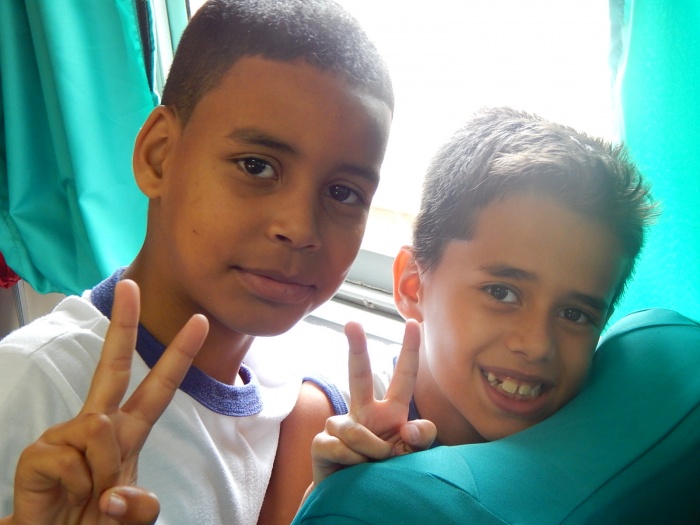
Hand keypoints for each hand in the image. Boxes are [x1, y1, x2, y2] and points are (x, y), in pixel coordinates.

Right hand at [7, 279, 208, 524]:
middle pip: (112, 368)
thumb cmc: (92, 523)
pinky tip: (66, 495)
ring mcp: (66, 434)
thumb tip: (116, 494)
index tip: (197, 321)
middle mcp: (98, 426)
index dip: (178, 355)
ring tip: (88, 497)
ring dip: (104, 473)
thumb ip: (138, 507)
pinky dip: (79, 486)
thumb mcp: (131, 517)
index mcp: (128, 432)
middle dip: (123, 324)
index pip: (157, 387)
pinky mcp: (40, 451)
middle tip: (130, 284)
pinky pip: (74, 459)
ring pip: (101, 429)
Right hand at [309, 319, 435, 487]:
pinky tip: (351, 470)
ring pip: (356, 430)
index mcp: (390, 412)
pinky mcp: (322, 442)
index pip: (403, 378)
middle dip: (356, 347)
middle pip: (359, 374)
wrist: (353, 501)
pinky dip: (352, 461)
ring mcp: (340, 425)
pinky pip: (340, 446)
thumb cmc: (384, 474)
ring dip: (370, 452)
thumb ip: (421, 440)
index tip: (414, 323)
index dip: (410, 351)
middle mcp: (363, 412)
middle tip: (352, 323)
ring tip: (371, 466)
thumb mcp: (411, 458)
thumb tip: (410, 424)